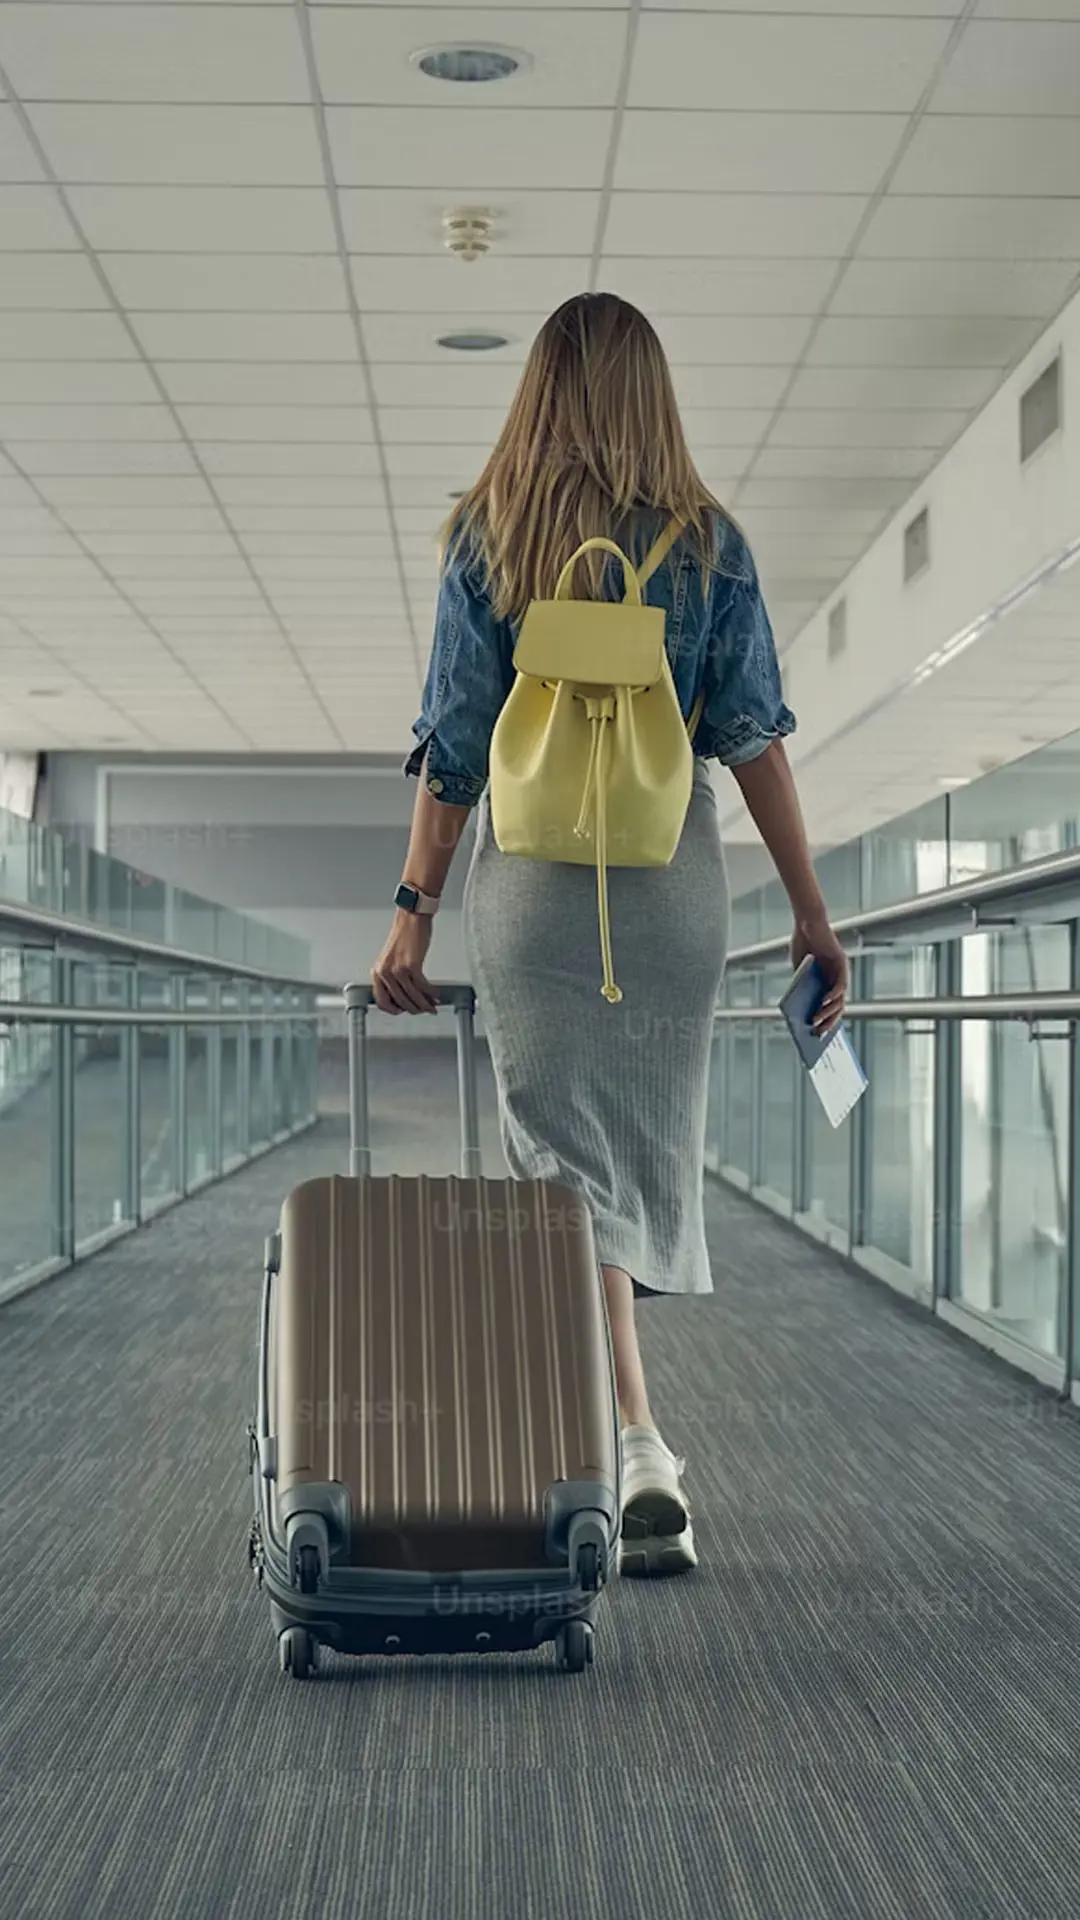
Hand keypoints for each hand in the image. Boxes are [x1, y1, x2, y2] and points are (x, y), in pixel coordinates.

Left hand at [371, 911, 437, 1014]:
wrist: (412, 918)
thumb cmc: (404, 935)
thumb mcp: (391, 960)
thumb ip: (393, 977)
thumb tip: (405, 994)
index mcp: (377, 972)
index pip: (381, 1001)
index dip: (394, 1010)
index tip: (403, 1011)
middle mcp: (385, 972)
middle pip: (400, 1001)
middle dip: (414, 1009)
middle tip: (423, 1010)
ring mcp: (397, 970)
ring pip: (413, 997)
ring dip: (425, 1004)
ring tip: (432, 1006)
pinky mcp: (412, 966)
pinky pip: (423, 987)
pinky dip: (431, 993)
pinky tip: (435, 994)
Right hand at [790, 915, 849, 1036]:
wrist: (807, 922)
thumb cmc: (802, 944)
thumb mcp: (798, 970)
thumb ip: (802, 986)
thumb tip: (801, 1009)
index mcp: (827, 981)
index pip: (829, 1006)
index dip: (825, 1022)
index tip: (817, 1035)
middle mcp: (837, 978)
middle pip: (836, 1007)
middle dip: (827, 1022)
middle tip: (817, 1034)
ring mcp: (841, 971)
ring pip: (839, 999)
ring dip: (829, 1012)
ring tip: (816, 1021)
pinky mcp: (841, 963)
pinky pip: (840, 985)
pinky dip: (832, 995)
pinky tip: (823, 1003)